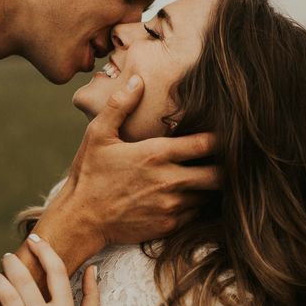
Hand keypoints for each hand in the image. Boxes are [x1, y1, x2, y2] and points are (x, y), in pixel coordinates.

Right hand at [62, 75, 219, 247]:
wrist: (80, 220)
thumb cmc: (89, 174)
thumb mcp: (98, 134)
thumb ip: (121, 105)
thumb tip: (138, 80)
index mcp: (156, 154)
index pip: (206, 144)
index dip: (221, 138)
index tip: (225, 134)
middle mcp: (169, 181)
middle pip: (219, 174)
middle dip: (225, 166)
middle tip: (224, 159)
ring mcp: (171, 206)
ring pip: (209, 195)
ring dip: (210, 186)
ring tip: (206, 175)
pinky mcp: (169, 226)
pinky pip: (196, 214)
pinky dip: (197, 204)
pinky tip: (188, 195)